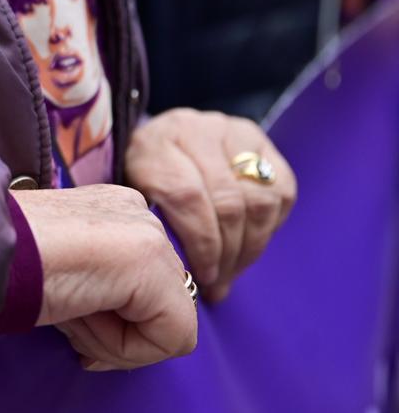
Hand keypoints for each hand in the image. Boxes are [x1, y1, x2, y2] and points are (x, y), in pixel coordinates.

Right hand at [14, 185, 197, 371]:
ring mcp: (150, 236)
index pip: (142, 288)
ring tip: (68, 314)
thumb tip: (119, 322)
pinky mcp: (151, 266)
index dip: (110, 322)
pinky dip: (125, 350)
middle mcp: (140, 213)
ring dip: (114, 341)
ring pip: (166, 327)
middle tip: (68, 317)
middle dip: (114, 331)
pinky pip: (172, 340)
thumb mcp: (58, 268)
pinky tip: (82, 320)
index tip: (70, 319)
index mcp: (114, 208)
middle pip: (158, 308)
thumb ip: (97, 284)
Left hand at [125, 109, 297, 302]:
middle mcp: (195, 131)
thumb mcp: (131, 200)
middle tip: (221, 282)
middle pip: (228, 202)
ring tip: (235, 269)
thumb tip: (179, 280)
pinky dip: (270, 225)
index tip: (203, 276)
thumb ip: (152, 228)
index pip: (188, 197)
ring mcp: (230, 131)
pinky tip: (250, 242)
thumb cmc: (139, 182)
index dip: (202, 244)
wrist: (154, 141)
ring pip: (260, 199)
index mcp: (155, 145)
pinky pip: (281, 189)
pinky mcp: (257, 138)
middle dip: (229, 253)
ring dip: (252, 245)